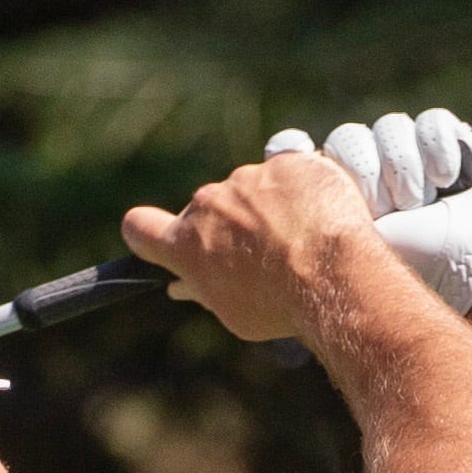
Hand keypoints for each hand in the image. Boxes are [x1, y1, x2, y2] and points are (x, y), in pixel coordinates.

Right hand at [118, 152, 385, 342]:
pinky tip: (320, 217)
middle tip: (261, 254)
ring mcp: (249, 178)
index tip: (159, 240)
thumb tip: (180, 284)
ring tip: (300, 239)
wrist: (332, 276)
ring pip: (252, 190)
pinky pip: (290, 173)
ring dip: (268, 206)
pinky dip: (302, 191)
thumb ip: (203, 289)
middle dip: (227, 226)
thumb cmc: (279, 305)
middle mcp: (209, 203)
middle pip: (208, 210)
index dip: (147, 233)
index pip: (140, 227)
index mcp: (185, 244)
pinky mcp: (288, 161)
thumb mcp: (233, 311)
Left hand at [264, 109, 471, 314]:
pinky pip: (434, 122)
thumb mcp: (338, 260)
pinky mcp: (454, 146)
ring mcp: (412, 158)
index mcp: (336, 202)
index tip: (347, 200)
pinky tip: (447, 181)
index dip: (331, 170)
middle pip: (349, 140)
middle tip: (385, 208)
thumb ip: (293, 239)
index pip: (315, 159)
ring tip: (420, 203)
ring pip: (390, 128)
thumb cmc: (404, 278)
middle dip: (366, 172)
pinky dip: (438, 147)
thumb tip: (263, 202)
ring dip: (402, 164)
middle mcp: (372, 176)